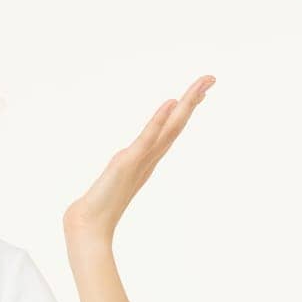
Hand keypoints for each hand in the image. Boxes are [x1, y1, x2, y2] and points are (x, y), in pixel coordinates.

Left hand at [63, 74, 214, 252]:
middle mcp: (150, 157)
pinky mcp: (128, 163)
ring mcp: (141, 159)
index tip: (199, 91)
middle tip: (211, 78)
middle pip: (176, 124)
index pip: (171, 129)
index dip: (185, 109)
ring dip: (185, 105)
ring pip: (169, 128)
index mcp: (148, 159)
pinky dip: (159, 121)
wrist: (90, 224)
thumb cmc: (102, 205)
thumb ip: (126, 168)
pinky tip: (170, 103)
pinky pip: (146, 138)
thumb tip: (128, 161)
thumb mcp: (118, 177)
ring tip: (201, 85)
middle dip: (193, 100)